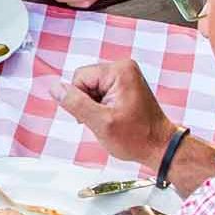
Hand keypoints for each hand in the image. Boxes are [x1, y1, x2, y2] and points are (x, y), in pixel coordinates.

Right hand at [50, 59, 175, 168]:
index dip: (80, 100)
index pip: (79, 78)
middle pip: (84, 81)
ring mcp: (125, 76)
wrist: (160, 147)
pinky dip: (102, 106)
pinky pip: (100, 92)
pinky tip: (113, 117)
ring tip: (111, 120)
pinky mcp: (125, 85)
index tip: (97, 116)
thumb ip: (75, 103)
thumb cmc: (137, 137)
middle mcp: (123, 68)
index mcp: (119, 71)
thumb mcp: (100, 123)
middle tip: (105, 120)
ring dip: (94, 106)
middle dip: (88, 103)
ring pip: (90, 88)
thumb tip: (54, 88)